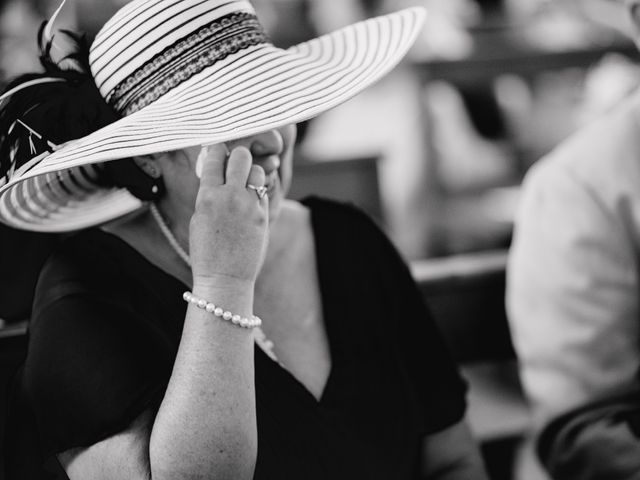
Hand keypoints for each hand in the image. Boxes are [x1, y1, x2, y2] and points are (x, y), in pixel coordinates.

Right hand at [190, 144, 268, 287]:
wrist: (224, 278)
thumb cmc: (207, 251)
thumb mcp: (199, 219)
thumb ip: (209, 194)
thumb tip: (217, 174)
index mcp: (207, 196)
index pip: (215, 157)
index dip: (218, 151)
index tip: (219, 151)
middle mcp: (229, 196)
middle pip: (241, 156)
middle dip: (238, 157)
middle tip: (235, 165)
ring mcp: (249, 205)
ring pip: (257, 171)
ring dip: (251, 174)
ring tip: (245, 186)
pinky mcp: (263, 215)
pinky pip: (263, 192)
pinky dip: (257, 193)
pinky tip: (250, 204)